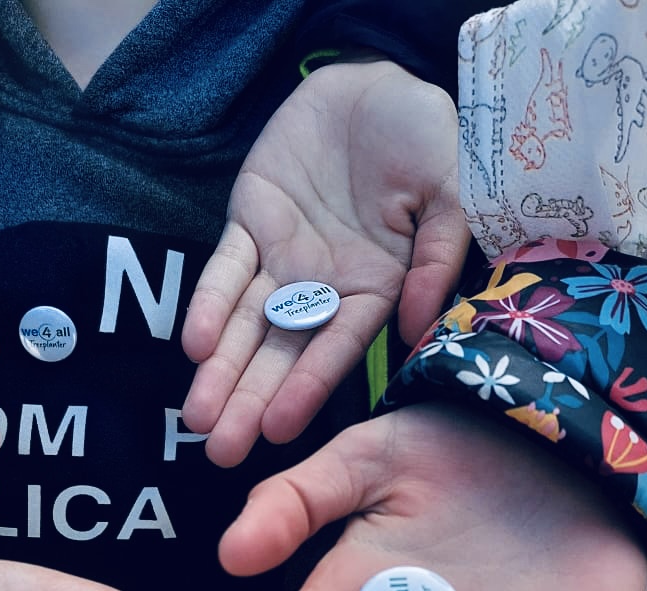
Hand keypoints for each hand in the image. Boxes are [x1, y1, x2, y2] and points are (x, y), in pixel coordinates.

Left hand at [181, 61, 467, 465]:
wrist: (378, 84)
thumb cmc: (428, 141)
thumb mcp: (452, 196)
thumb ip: (438, 260)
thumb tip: (417, 328)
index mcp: (375, 291)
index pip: (335, 350)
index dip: (306, 388)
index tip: (279, 430)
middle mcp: (324, 287)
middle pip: (280, 353)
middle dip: (249, 400)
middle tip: (218, 451)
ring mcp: (283, 260)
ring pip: (245, 324)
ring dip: (220, 370)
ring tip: (196, 418)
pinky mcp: (249, 225)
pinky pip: (224, 268)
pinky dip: (208, 303)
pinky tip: (194, 345)